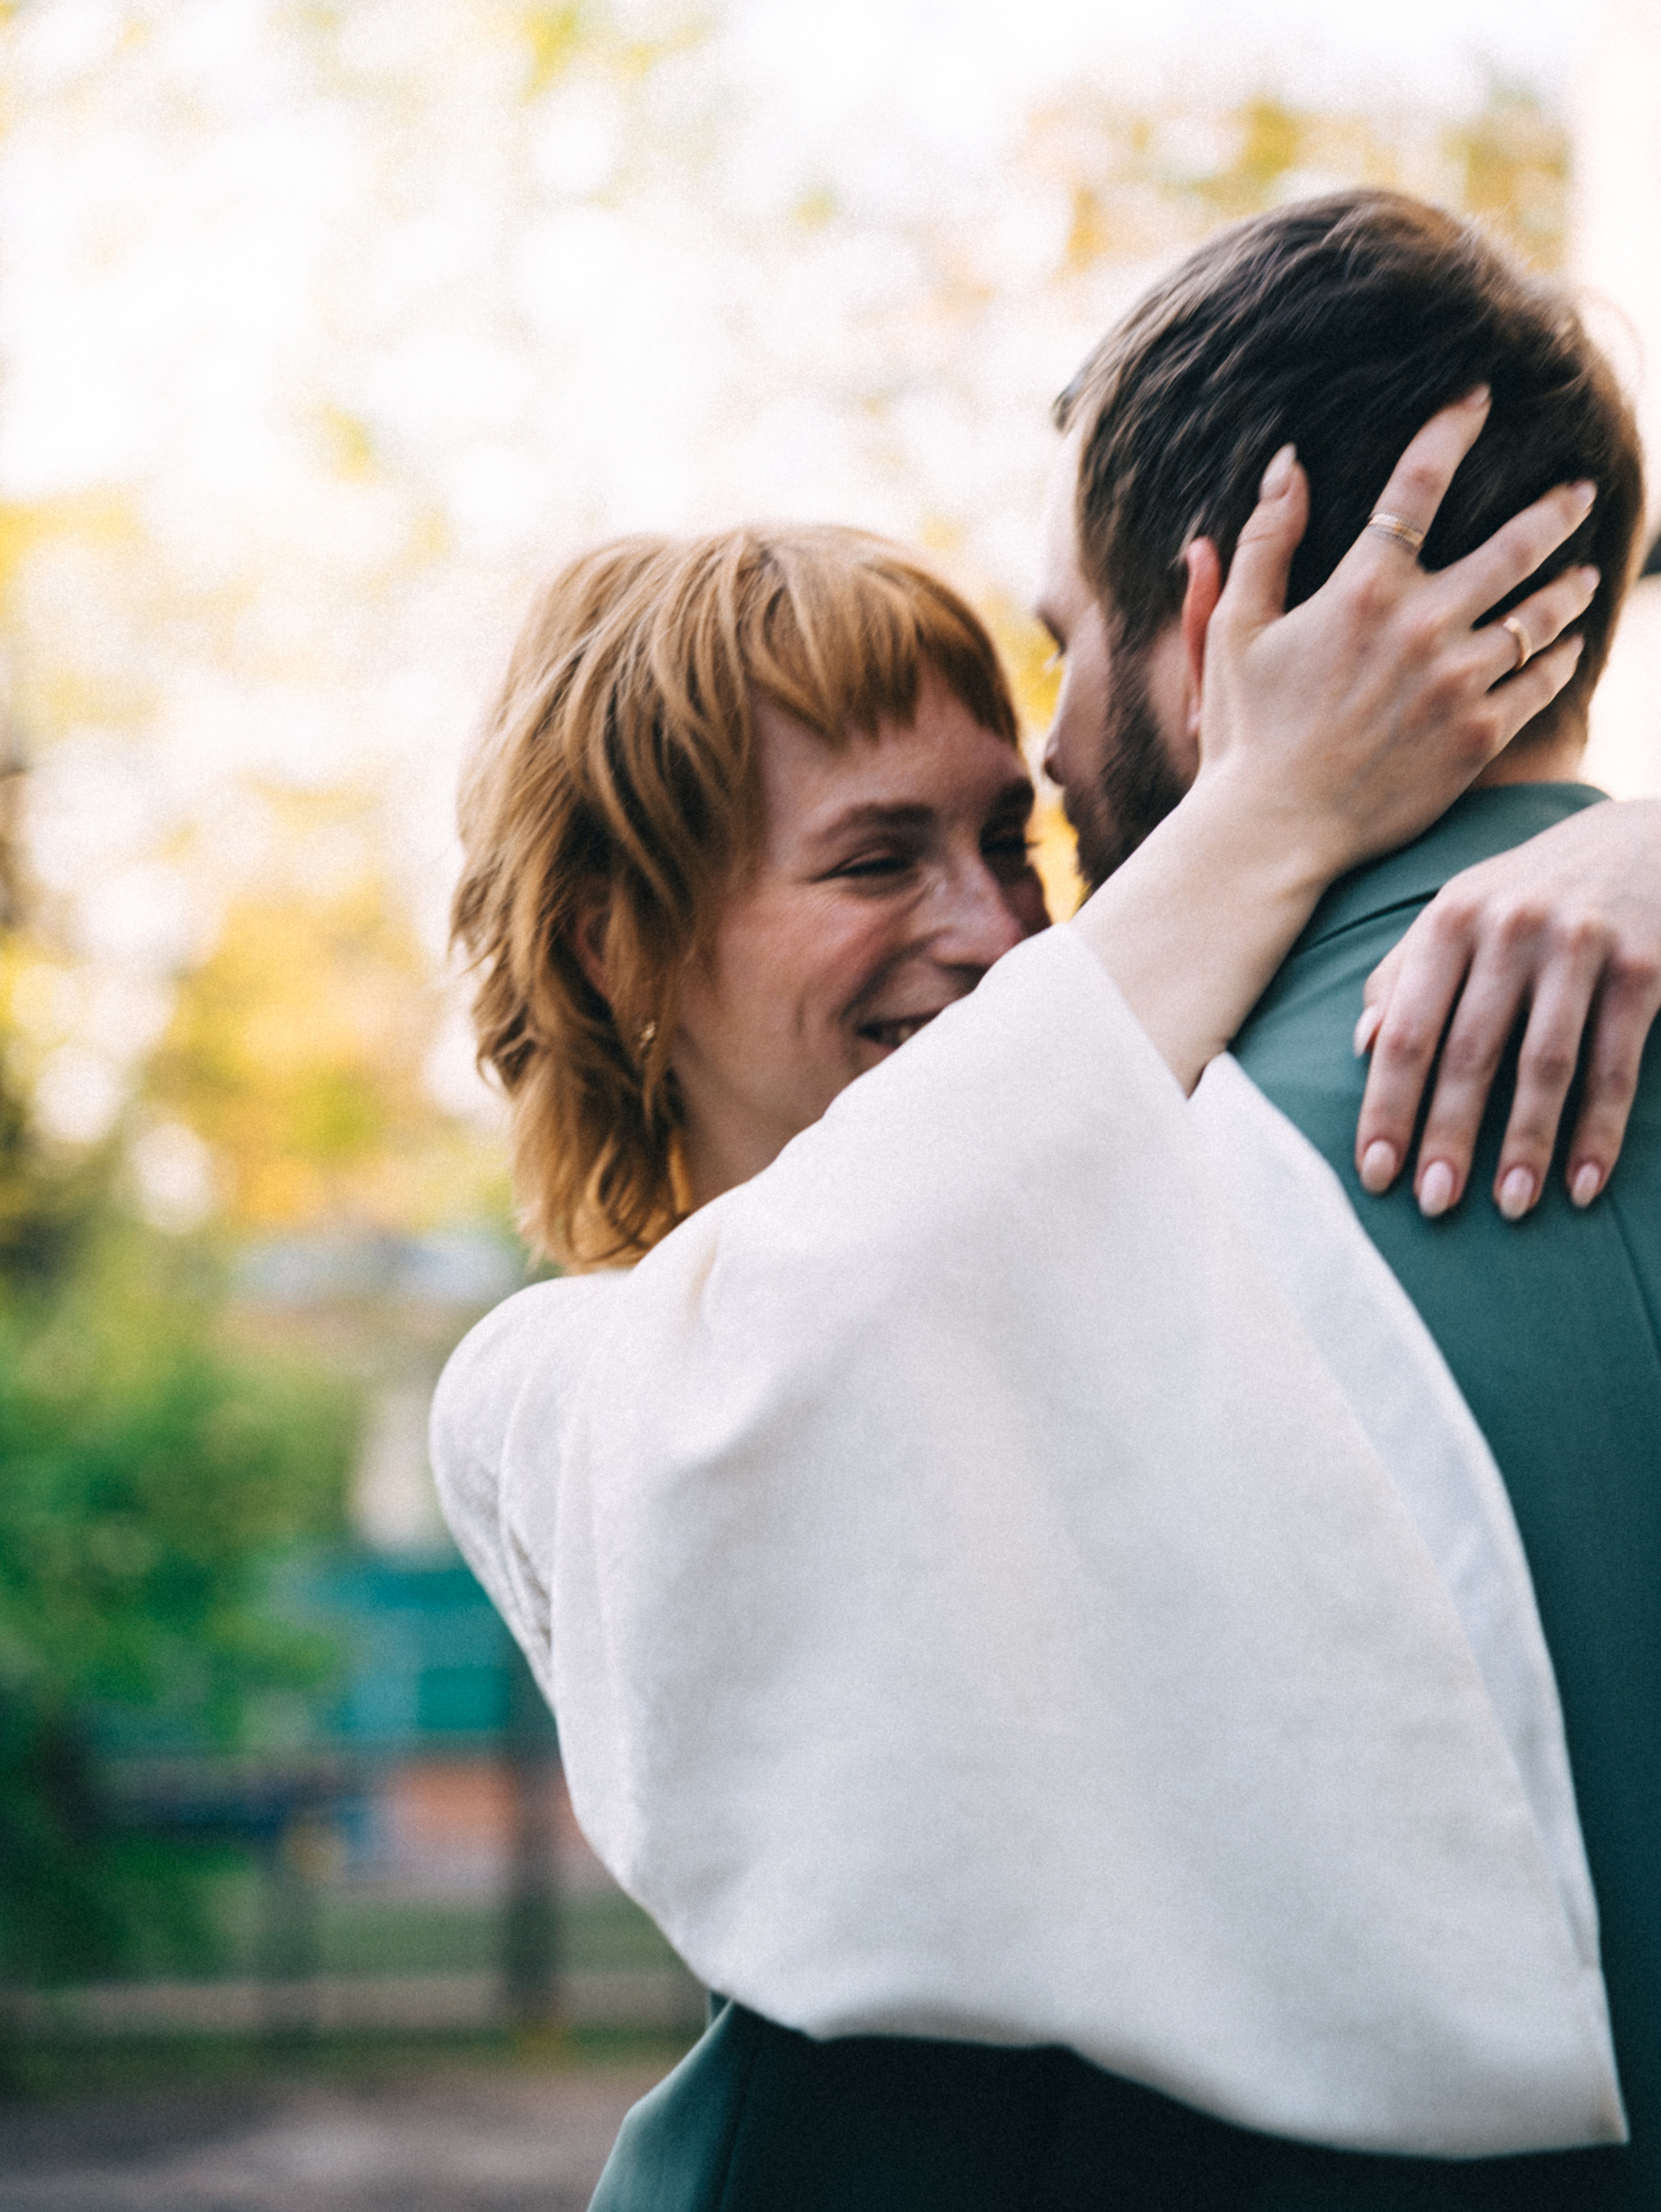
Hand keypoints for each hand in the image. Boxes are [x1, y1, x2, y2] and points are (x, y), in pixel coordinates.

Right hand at [1190, 387, 1599, 884]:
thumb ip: (1264, 541)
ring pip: (1542, 614)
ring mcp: (1458, 682)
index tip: (1477, 396)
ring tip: (1583, 576)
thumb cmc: (1246, 731)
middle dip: (1556, 509)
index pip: (1419, 483)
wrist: (1274, 833)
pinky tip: (1565, 645)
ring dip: (1569, 587)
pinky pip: (1542, 681)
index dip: (1451, 428)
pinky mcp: (1479, 735)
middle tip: (1577, 492)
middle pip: (1516, 544)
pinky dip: (1560, 656)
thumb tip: (1287, 463)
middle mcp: (1422, 627)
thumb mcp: (1233, 629)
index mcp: (1362, 590)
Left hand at [1354, 798, 1660, 1218]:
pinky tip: (1584, 1186)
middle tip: (1432, 1204)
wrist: (1645, 838)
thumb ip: (1404, 974)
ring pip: (1545, 1066)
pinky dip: (1599, 1133)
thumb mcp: (1458, 911)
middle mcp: (1511, 928)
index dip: (1387, 1107)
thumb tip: (1363, 1047)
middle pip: (1469, 1054)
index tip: (1374, 1172)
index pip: (1407, 1031)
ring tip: (1509, 1207)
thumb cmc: (1528, 892)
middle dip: (1448, 1137)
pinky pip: (1615, 1067)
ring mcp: (1580, 947)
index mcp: (1450, 919)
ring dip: (1526, 1145)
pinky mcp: (1643, 968)